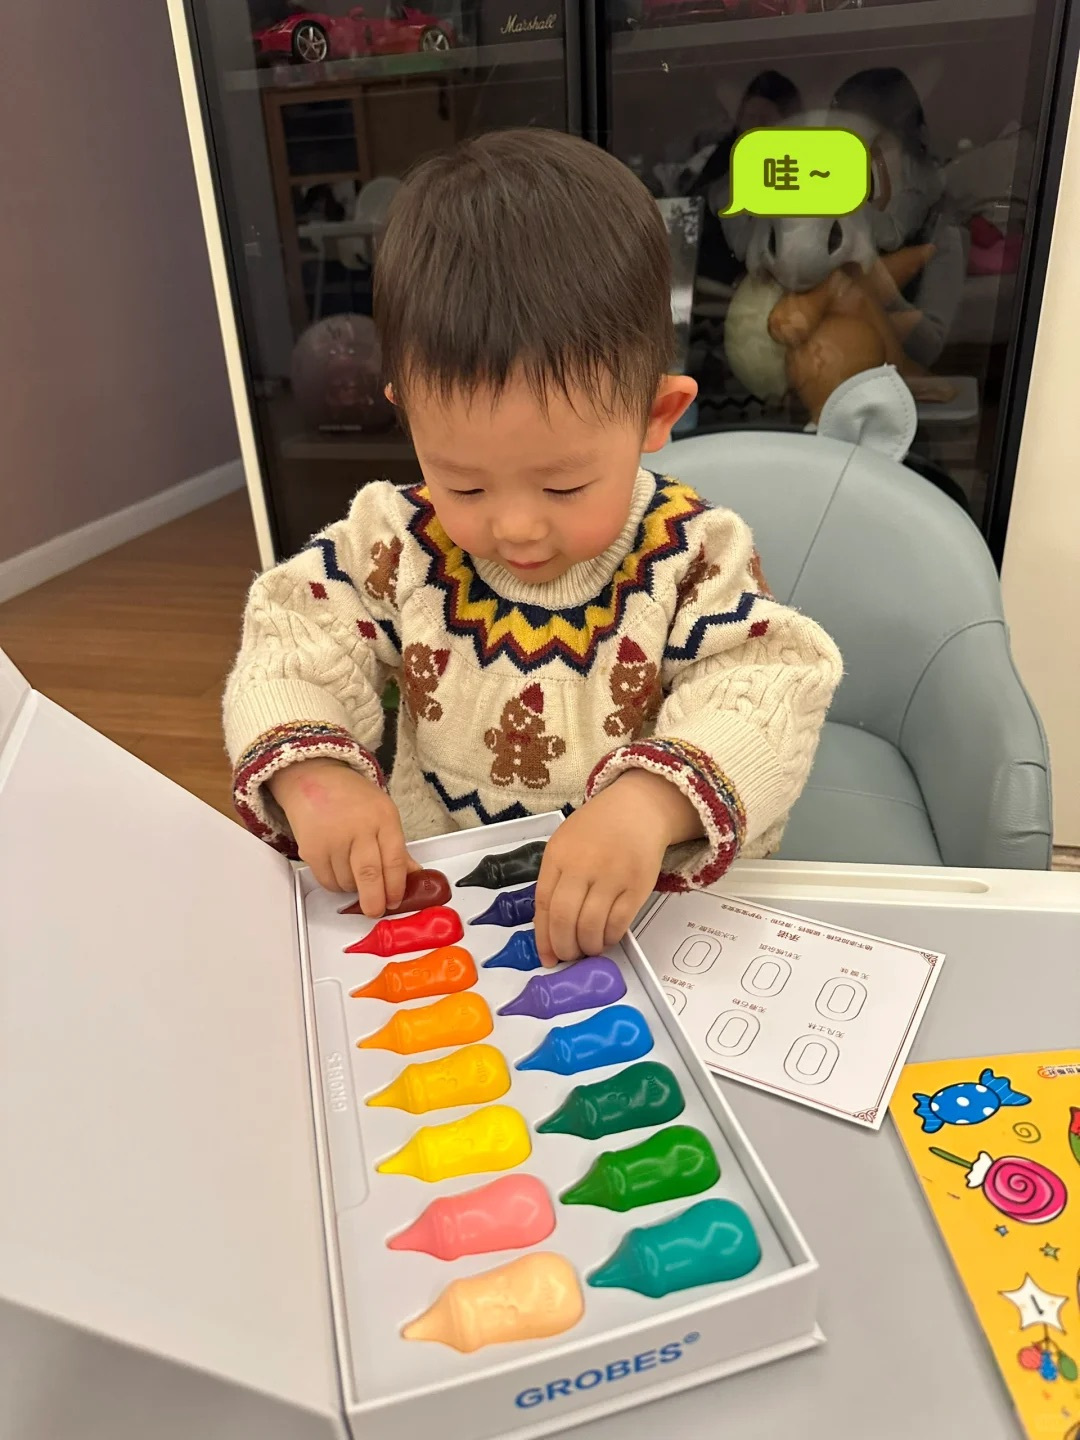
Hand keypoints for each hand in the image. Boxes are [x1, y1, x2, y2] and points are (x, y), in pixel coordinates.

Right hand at [269, 759, 418, 916]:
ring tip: (356, 878)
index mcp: (383, 818)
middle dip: (375, 900)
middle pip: (369, 875)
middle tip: (376, 910)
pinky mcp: (312, 849)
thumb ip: (397, 847)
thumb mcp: (383, 814)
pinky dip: (336, 885)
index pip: (394, 860)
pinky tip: (340, 873)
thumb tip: (413, 876)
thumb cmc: (352, 797)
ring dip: (354, 890)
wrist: (314, 778)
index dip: (396, 887)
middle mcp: (359, 827)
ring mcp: (333, 838)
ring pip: (347, 882)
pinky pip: (328, 881)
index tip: (396, 900)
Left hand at [534, 772, 700, 964]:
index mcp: (558, 855)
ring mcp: (611, 876)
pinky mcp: (637, 885)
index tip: (547, 956)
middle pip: (565, 919)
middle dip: (564, 947)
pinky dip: (610, 937)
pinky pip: (619, 923)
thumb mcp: (565, 843)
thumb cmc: (597, 830)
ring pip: (591, 926)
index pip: (543, 904)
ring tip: (588, 948)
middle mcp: (582, 866)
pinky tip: (607, 937)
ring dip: (588, 946)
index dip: (543, 937)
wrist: (637, 810)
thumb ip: (555, 879)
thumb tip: (549, 926)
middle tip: (568, 956)